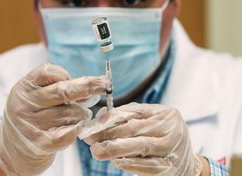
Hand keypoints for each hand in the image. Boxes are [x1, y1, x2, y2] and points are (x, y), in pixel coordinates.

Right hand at [0, 63, 106, 175]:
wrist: (13, 150)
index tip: (82, 78)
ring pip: (70, 113)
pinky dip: (78, 128)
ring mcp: (31, 124)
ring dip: (82, 114)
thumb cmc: (32, 117)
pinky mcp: (40, 143)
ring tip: (81, 116)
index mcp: (24, 88)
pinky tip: (76, 127)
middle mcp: (25, 104)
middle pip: (64, 90)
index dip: (68, 74)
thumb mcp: (36, 98)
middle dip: (89, 86)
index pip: (49, 72)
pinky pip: (69, 132)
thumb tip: (92, 87)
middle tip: (105, 84)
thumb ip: (58, 89)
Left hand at [83, 103, 202, 175]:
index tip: (93, 124)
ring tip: (97, 150)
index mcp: (164, 113)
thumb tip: (101, 118)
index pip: (134, 111)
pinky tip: (116, 162)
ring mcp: (172, 148)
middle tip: (90, 138)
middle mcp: (170, 128)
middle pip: (135, 128)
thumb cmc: (162, 137)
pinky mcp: (170, 166)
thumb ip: (129, 118)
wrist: (187, 161)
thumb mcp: (151, 122)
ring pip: (140, 146)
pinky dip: (130, 164)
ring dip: (115, 149)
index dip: (111, 118)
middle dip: (109, 133)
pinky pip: (148, 165)